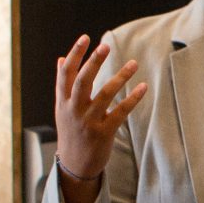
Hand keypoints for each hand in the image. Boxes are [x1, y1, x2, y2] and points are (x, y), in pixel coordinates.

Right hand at [53, 34, 147, 202]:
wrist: (75, 165)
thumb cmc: (70, 131)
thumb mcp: (62, 108)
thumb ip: (63, 83)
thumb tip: (60, 58)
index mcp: (63, 101)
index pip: (66, 73)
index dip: (75, 54)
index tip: (85, 37)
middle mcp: (74, 110)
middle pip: (83, 81)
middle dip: (93, 62)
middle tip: (105, 45)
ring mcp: (89, 122)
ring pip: (105, 95)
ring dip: (120, 77)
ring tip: (134, 63)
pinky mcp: (104, 132)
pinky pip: (120, 112)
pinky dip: (132, 99)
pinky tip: (143, 87)